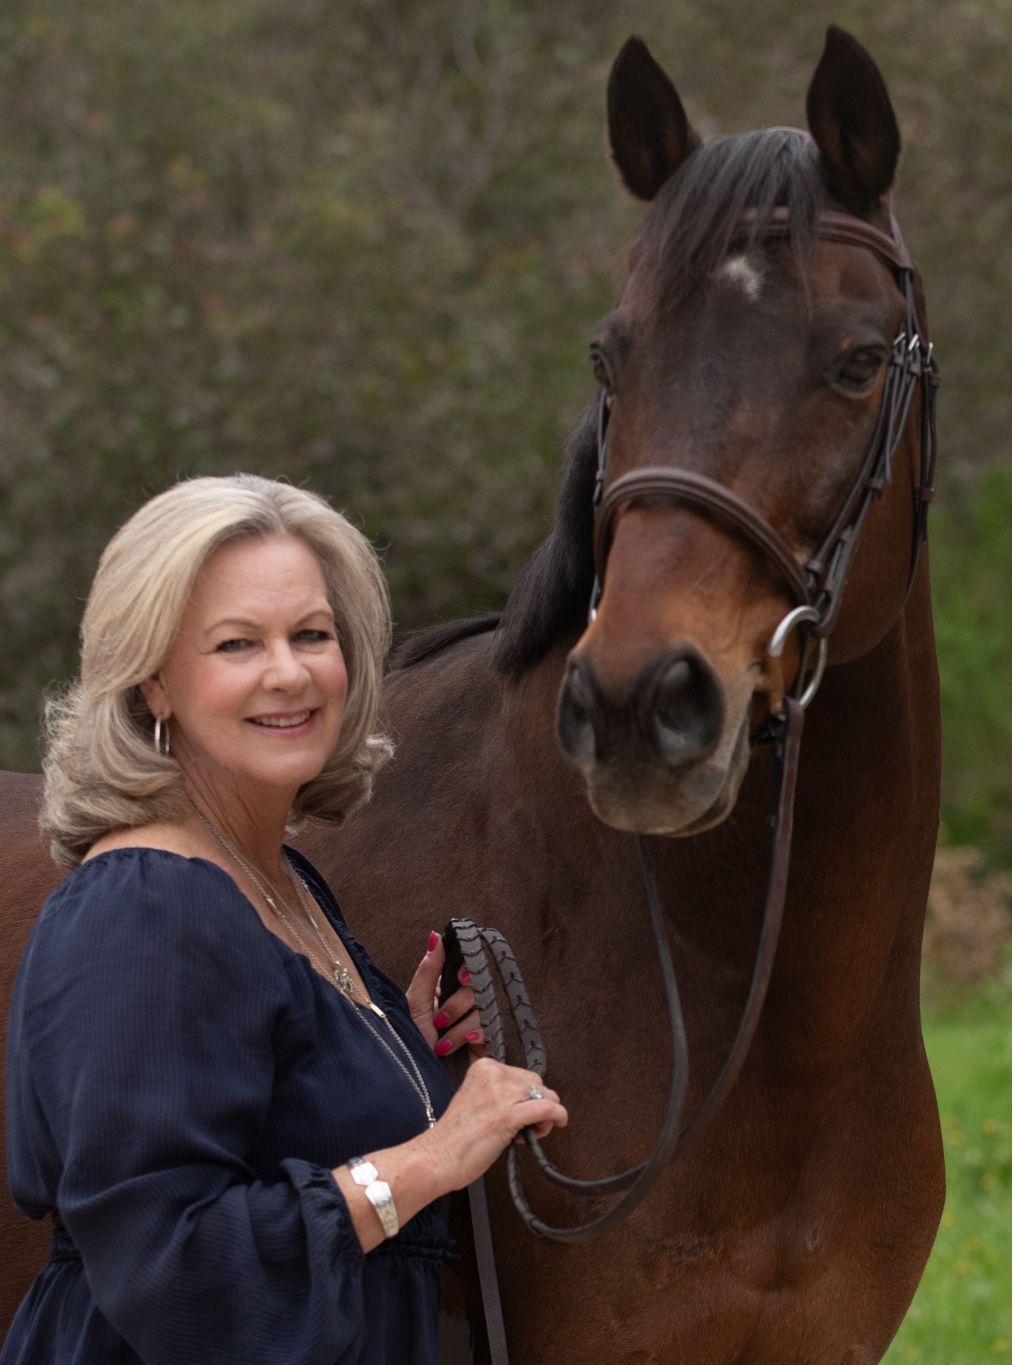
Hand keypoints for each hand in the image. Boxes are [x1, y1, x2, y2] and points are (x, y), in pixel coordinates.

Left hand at [406, 931, 484, 1056]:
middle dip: (456, 1005)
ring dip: (459, 1027)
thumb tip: (435, 935)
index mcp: (445, 990)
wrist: (419, 1080)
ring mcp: (474, 1021)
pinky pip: (489, 1027)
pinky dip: (473, 1035)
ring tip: (442, 1044)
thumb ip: (428, 970)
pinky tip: (461, 1045)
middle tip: (439, 1020)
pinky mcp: (485, 1040)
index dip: (466, 970)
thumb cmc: (411, 1043)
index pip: (465, 967)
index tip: (460, 979)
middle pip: (476, 986)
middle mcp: (462, 1003)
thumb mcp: (415, 1003)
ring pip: (483, 1007)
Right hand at [420, 1056, 567, 1190]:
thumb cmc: (454, 1138)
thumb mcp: (475, 1099)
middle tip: (523, 1127)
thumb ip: (497, 1093)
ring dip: (545, 1116)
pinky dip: (558, 1116)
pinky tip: (558, 1123)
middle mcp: (493, 1074)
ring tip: (527, 1133)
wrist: (435, 1158)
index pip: (521, 1075)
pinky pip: (548, 1109)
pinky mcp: (508, 1115)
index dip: (524, 1097)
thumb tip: (527, 1100)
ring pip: (546, 1096)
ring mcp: (501, 1093)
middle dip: (536, 1104)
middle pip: (536, 1084)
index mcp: (483, 1067)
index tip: (515, 1113)